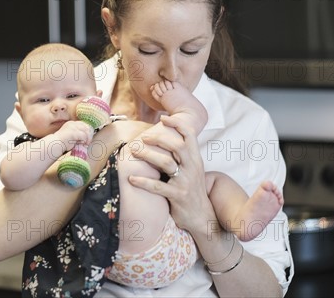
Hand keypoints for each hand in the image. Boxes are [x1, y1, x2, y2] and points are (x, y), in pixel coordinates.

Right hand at [54, 120, 93, 150]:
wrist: (55, 144)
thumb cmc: (63, 142)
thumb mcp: (71, 135)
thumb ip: (77, 133)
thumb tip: (87, 136)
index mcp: (71, 123)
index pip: (83, 124)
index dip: (87, 130)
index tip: (88, 137)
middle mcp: (72, 123)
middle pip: (86, 126)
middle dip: (89, 134)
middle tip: (88, 141)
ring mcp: (73, 127)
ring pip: (86, 131)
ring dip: (88, 138)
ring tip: (86, 143)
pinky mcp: (73, 133)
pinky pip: (83, 136)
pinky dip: (85, 140)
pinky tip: (83, 144)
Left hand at [129, 115, 217, 233]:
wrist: (202, 216)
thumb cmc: (191, 189)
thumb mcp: (192, 169)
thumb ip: (183, 155)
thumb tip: (165, 138)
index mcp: (195, 159)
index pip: (190, 135)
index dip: (177, 124)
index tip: (163, 118)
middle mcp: (192, 168)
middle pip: (177, 146)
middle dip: (159, 139)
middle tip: (143, 138)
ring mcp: (185, 182)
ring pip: (166, 163)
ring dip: (148, 156)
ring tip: (134, 152)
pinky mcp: (177, 196)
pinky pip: (158, 187)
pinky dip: (143, 182)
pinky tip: (131, 179)